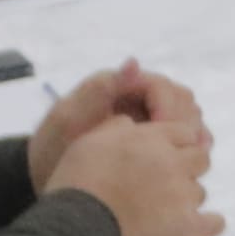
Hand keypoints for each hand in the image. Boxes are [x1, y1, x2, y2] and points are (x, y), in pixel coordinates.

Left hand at [25, 58, 209, 189]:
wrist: (43, 174)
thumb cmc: (53, 146)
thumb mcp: (69, 119)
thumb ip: (100, 91)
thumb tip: (133, 62)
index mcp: (117, 84)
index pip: (160, 86)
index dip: (168, 107)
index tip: (163, 133)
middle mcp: (135, 95)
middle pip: (179, 99)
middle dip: (184, 122)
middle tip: (179, 149)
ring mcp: (144, 115)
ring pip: (186, 116)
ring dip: (191, 133)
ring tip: (188, 157)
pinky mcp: (150, 136)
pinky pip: (180, 135)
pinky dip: (190, 145)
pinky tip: (189, 163)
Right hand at [47, 115, 217, 235]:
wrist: (76, 226)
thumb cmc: (76, 182)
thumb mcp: (90, 141)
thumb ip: (117, 128)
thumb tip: (132, 121)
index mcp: (151, 139)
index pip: (183, 132)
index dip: (175, 144)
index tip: (163, 156)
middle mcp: (173, 162)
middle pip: (199, 158)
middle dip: (187, 167)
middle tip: (165, 183)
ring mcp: (182, 195)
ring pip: (200, 191)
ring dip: (186, 197)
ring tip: (165, 211)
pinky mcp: (186, 226)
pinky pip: (213, 222)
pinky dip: (207, 224)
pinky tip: (195, 226)